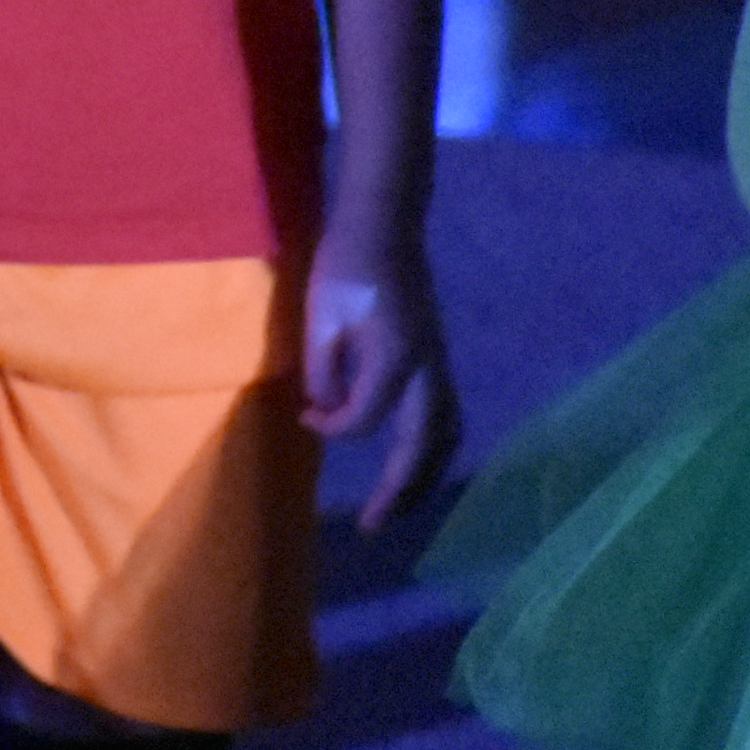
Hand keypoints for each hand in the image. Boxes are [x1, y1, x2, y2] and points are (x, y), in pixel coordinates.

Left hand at [303, 234, 460, 526]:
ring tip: (398, 506)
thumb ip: (325, 368)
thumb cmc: (346, 263)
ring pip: (444, 435)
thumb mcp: (321, 314)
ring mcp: (438, 362)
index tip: (305, 416)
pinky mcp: (438, 357)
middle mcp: (427, 368)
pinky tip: (411, 459)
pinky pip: (445, 416)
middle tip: (372, 526)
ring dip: (423, 476)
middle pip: (423, 446)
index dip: (332, 426)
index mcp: (396, 358)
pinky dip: (432, 448)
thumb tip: (325, 409)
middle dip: (400, 491)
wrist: (385, 222)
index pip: (364, 418)